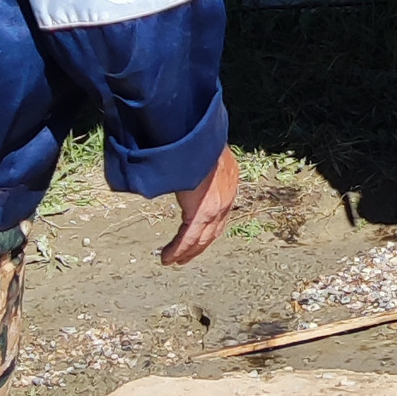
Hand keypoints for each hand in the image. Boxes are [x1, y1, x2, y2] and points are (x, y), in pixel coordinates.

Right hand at [158, 145, 239, 265]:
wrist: (200, 135)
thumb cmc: (197, 140)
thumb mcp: (203, 155)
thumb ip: (196, 167)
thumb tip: (184, 168)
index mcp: (229, 181)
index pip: (220, 214)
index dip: (208, 229)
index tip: (198, 238)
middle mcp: (227, 196)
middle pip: (213, 231)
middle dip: (198, 246)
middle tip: (184, 257)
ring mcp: (216, 206)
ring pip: (201, 238)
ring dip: (186, 251)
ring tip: (173, 260)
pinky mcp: (202, 210)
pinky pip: (189, 237)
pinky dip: (178, 249)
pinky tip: (167, 257)